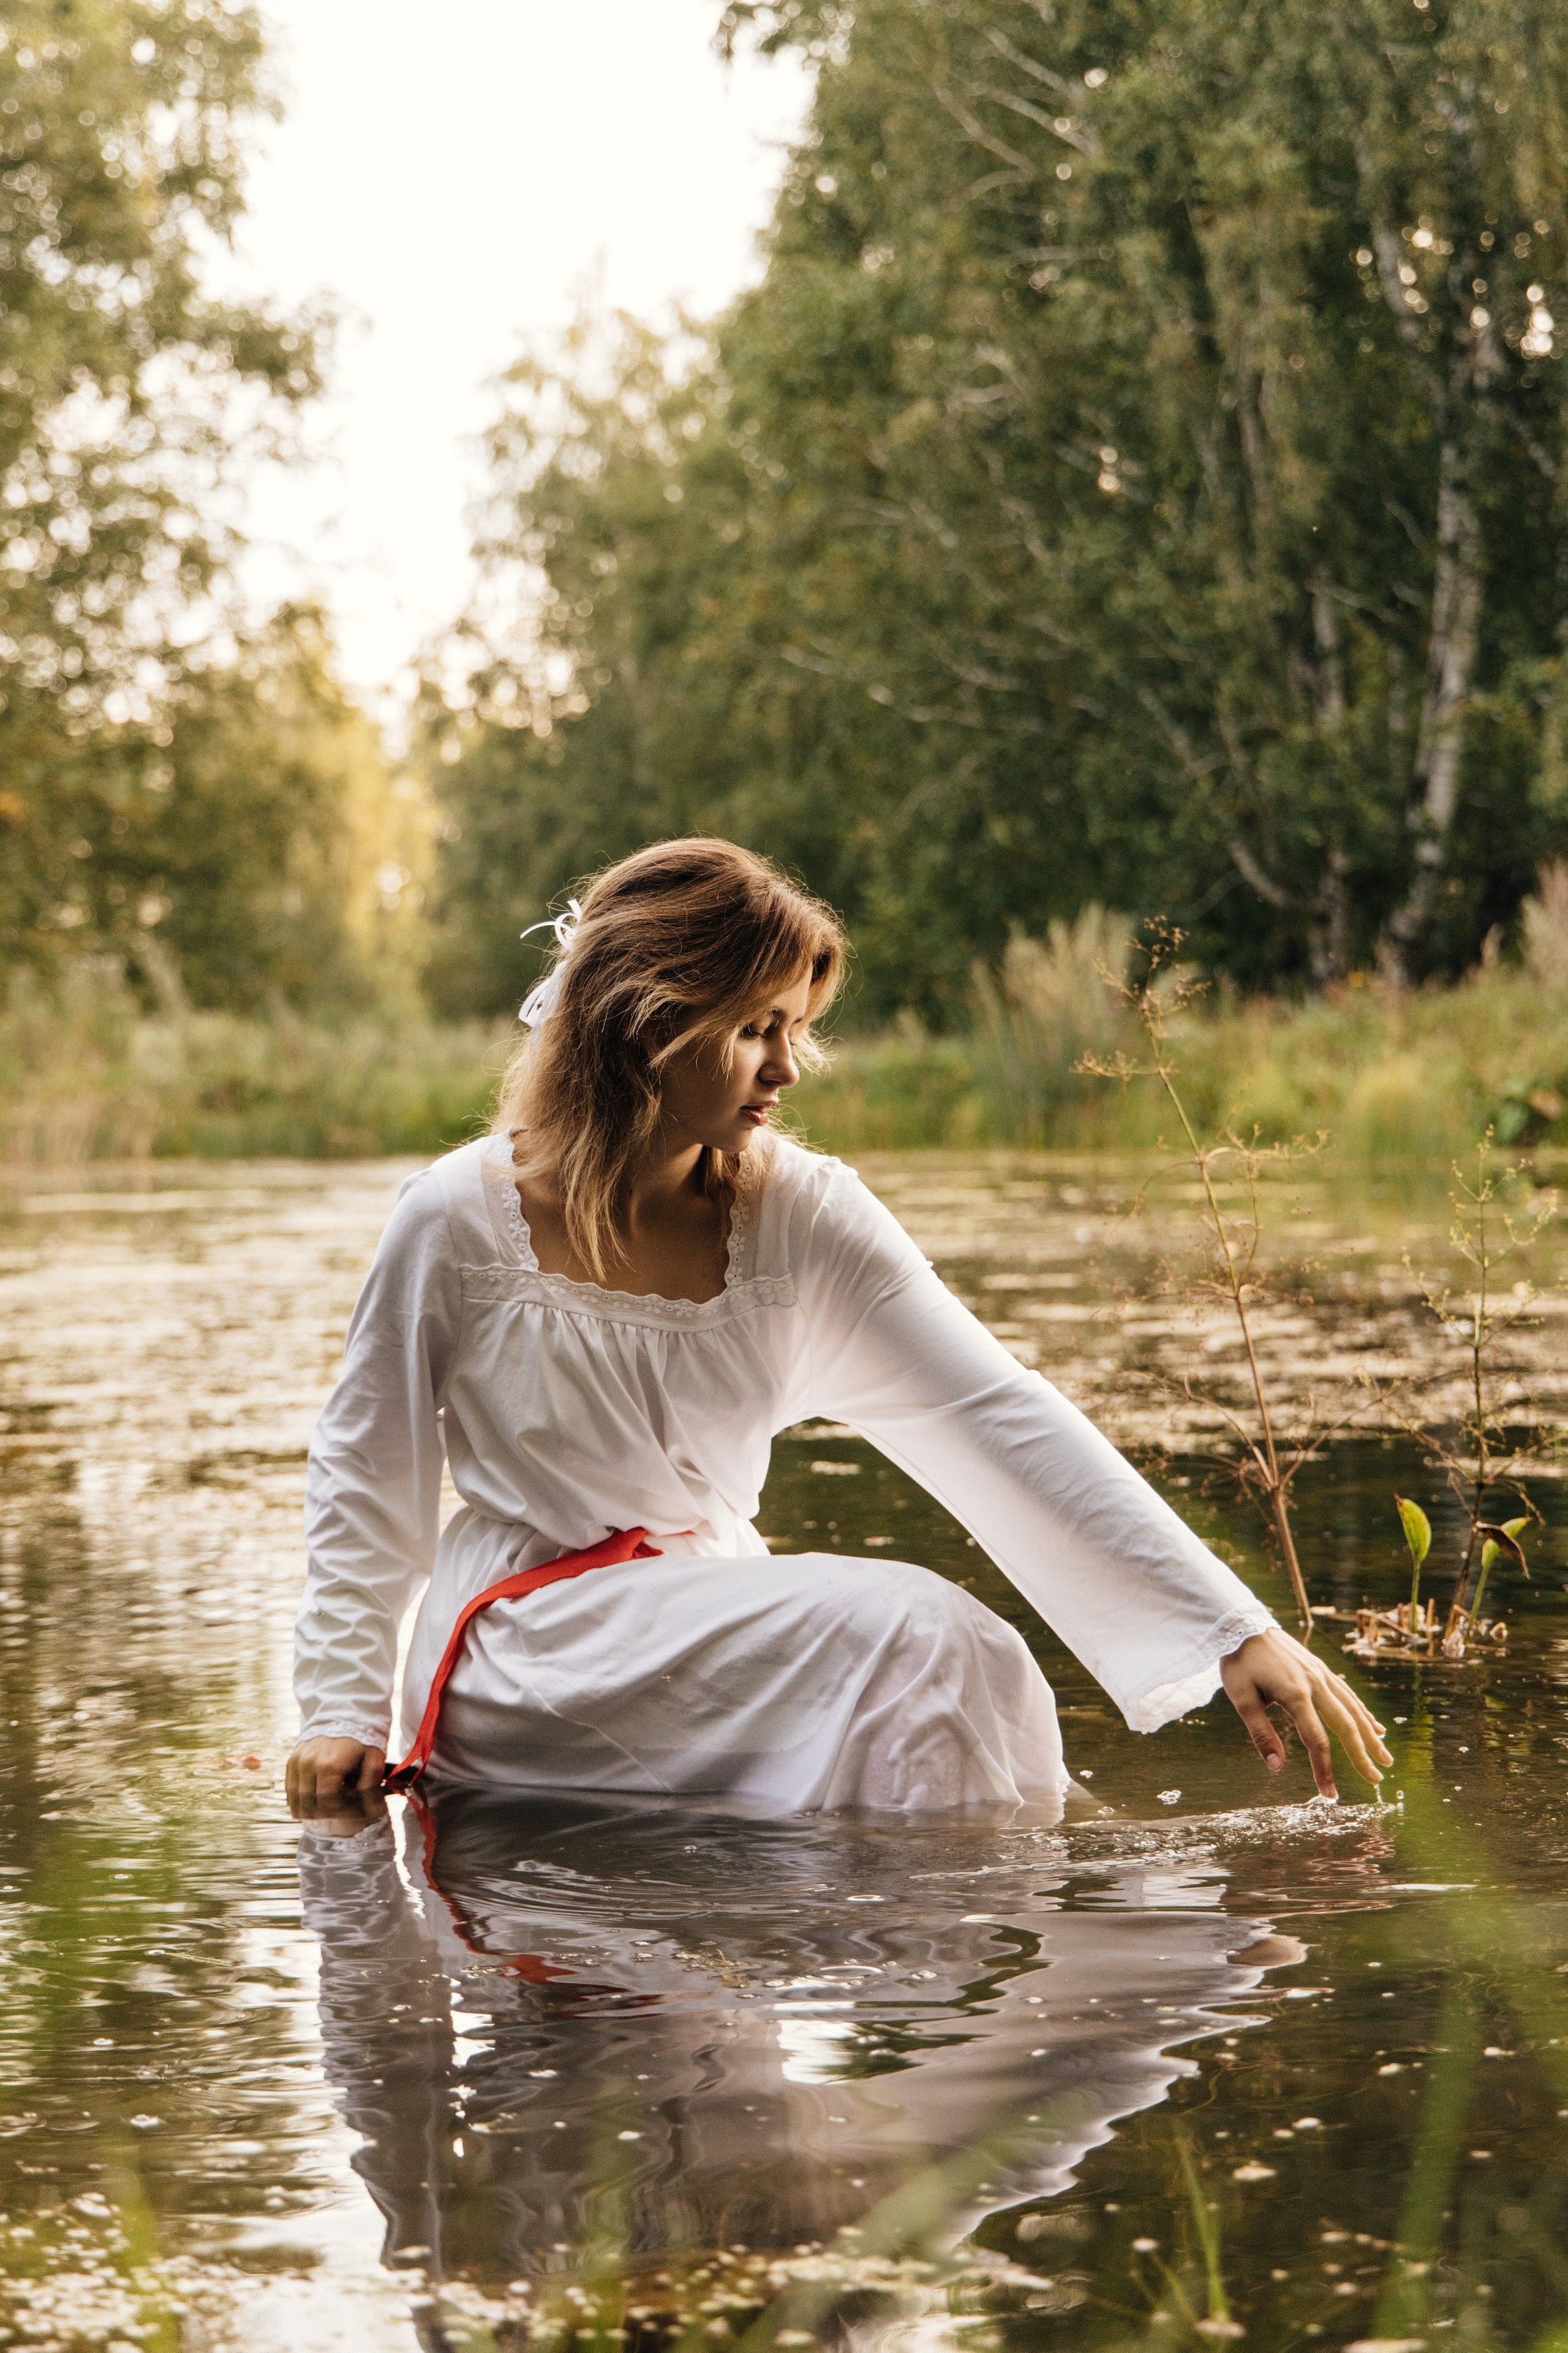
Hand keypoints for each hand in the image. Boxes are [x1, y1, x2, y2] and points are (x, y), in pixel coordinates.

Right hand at [286, 1737, 386, 1818]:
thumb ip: (371, 1786)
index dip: (337, 1811)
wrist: (344, 1715)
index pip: (327, 1802)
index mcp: (330, 1766)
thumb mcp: (373, 1760)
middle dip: (322, 1813)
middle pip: (309, 1803)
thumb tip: (373, 1811)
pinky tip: (307, 1804)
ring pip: (295, 1797)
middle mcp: (309, 1764)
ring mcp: (298, 1761)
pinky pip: (289, 1787)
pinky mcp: (293, 1759)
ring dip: (306, 1809)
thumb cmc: (362, 1739)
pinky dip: (296, 1799)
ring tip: (320, 1812)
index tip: (348, 1810)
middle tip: (335, 1812)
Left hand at [1220, 1628, 1390, 1798]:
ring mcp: (1321, 1674)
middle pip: (1345, 1726)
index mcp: (1295, 1695)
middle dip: (1362, 1756)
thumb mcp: (1240, 1698)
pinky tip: (1374, 1726)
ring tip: (1386, 1758)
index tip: (1330, 1795)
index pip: (1316, 1741)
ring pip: (1353, 1709)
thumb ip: (1260, 1733)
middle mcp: (1315, 1684)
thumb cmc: (1238, 1662)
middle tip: (1376, 1781)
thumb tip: (1276, 1768)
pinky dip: (1363, 1712)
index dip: (1324, 1770)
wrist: (1241, 1623)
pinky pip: (1347, 1693)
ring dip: (1371, 1735)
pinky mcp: (1320, 1668)